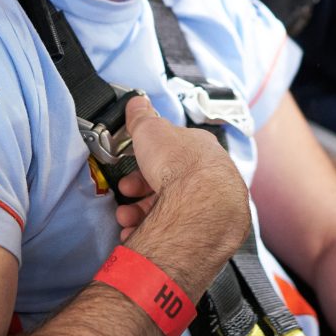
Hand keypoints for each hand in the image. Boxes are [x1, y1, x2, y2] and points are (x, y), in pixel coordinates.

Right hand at [120, 96, 249, 253]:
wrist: (200, 203)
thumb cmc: (182, 164)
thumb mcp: (152, 130)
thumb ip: (142, 117)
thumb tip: (137, 103)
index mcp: (200, 150)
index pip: (171, 154)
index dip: (146, 162)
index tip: (131, 171)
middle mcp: (207, 177)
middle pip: (169, 184)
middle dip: (141, 191)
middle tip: (126, 194)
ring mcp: (208, 204)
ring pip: (171, 209)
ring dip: (142, 214)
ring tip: (127, 218)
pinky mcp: (206, 230)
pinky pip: (177, 231)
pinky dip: (153, 233)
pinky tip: (137, 233)